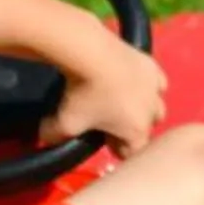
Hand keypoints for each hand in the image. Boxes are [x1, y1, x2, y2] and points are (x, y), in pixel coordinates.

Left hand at [46, 37, 167, 154]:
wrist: (92, 52)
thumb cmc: (82, 94)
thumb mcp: (63, 123)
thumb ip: (53, 136)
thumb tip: (46, 137)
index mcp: (136, 131)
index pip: (132, 152)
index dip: (115, 150)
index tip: (101, 140)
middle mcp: (152, 112)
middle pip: (146, 129)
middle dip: (130, 130)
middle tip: (108, 122)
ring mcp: (155, 88)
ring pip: (156, 106)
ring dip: (142, 109)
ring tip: (120, 102)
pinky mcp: (152, 65)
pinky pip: (157, 83)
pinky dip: (148, 86)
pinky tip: (132, 82)